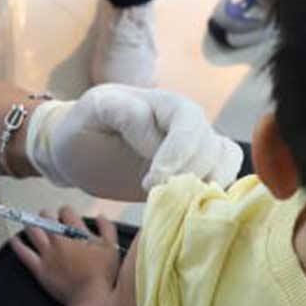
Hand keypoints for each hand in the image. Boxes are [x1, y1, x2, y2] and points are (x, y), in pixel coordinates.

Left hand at [9, 208, 120, 305]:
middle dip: (48, 215)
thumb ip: (107, 228)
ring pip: (34, 232)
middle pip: (47, 218)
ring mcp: (47, 254)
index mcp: (76, 232)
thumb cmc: (102, 274)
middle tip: (50, 218)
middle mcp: (59, 240)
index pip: (66, 212)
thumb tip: (100, 216)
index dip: (67, 212)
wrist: (90, 298)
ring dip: (32, 224)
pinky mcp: (40, 269)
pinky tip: (14, 240)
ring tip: (31, 222)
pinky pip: (24, 254)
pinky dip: (17, 245)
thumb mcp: (112, 247)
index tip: (68, 216)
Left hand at [24, 85, 242, 200]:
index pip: (188, 124)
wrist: (80, 152)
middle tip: (154, 194)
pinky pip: (224, 175)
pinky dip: (214, 192)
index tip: (149, 183)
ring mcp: (195, 145)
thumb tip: (153, 124)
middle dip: (188, 175)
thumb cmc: (82, 131)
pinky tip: (185, 203)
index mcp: (163, 103)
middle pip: (211, 145)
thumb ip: (121, 111)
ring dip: (204, 185)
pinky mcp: (196, 169)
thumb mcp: (90, 113)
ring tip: (171, 199)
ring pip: (224, 161)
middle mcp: (186, 122)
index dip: (176, 155)